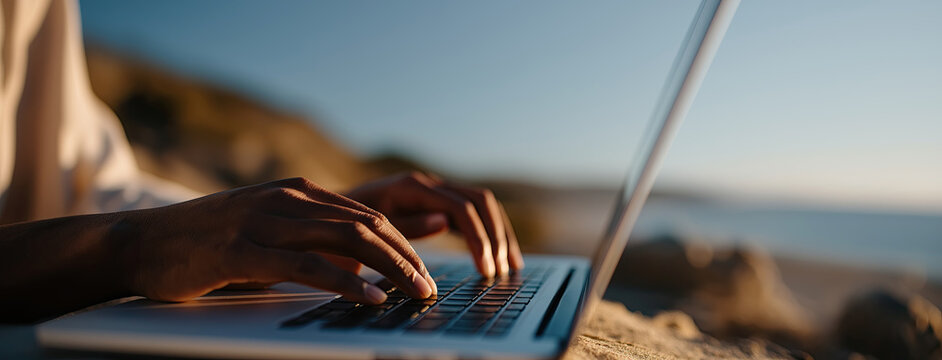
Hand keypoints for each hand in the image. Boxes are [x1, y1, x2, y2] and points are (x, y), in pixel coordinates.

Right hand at [116, 177, 435, 303]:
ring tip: (416, 293)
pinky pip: (307, 265)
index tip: (425, 270)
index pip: (367, 214)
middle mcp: (288, 199)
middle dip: (408, 257)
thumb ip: (309, 238)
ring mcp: (265, 221)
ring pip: (347, 240)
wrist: (141, 242)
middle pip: (367, 225)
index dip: (404, 242)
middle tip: (431, 287)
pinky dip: (346, 282)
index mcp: (297, 193)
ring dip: (391, 269)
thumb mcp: (266, 231)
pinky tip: (371, 298)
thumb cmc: (208, 244)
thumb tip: (359, 263)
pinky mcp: (243, 250)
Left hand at [346, 172, 524, 276]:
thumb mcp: (369, 229)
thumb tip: (443, 221)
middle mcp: (428, 183)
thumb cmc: (344, 226)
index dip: (479, 238)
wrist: (327, 216)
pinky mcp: (437, 202)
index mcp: (412, 187)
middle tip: (502, 271)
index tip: (486, 269)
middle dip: (496, 236)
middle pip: (480, 200)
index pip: (461, 207)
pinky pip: (472, 213)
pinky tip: (496, 256)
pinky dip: (488, 232)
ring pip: (482, 204)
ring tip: (510, 267)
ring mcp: (435, 191)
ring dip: (499, 234)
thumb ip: (407, 225)